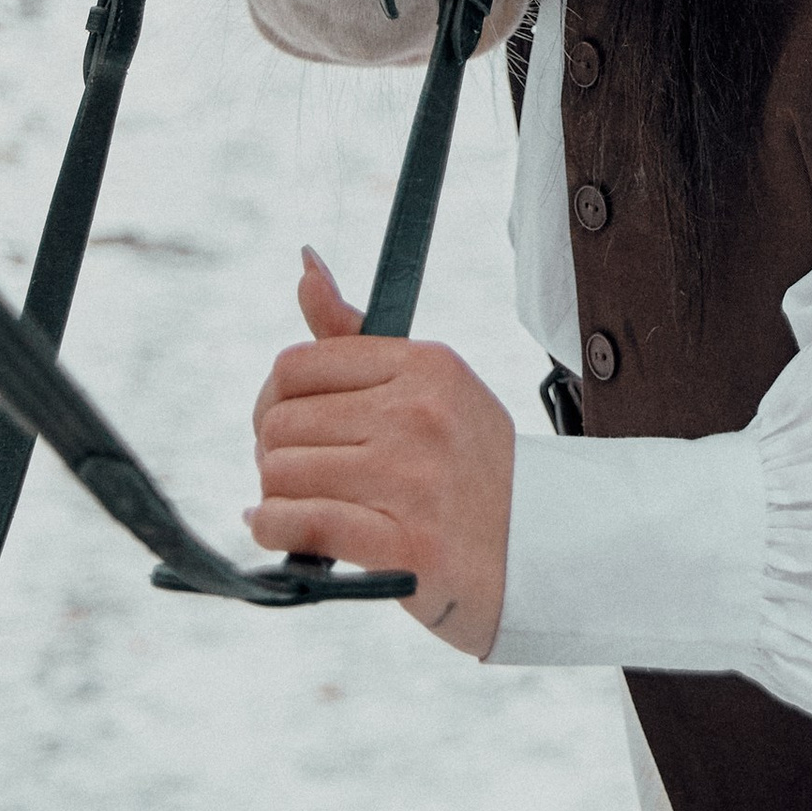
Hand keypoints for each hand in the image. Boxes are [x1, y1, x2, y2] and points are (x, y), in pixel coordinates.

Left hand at [247, 249, 515, 657]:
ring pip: (281, 474)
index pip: (297, 367)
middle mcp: (419, 415)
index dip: (274, 401)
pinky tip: (285, 532)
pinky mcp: (403, 543)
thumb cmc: (470, 465)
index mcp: (425, 365)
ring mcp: (412, 479)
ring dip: (275, 498)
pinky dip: (274, 530)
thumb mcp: (430, 385)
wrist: (539, 547)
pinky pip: (299, 523)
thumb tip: (304, 263)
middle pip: (281, 423)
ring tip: (302, 506)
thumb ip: (354, 335)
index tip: (287, 428)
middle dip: (273, 454)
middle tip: (299, 475)